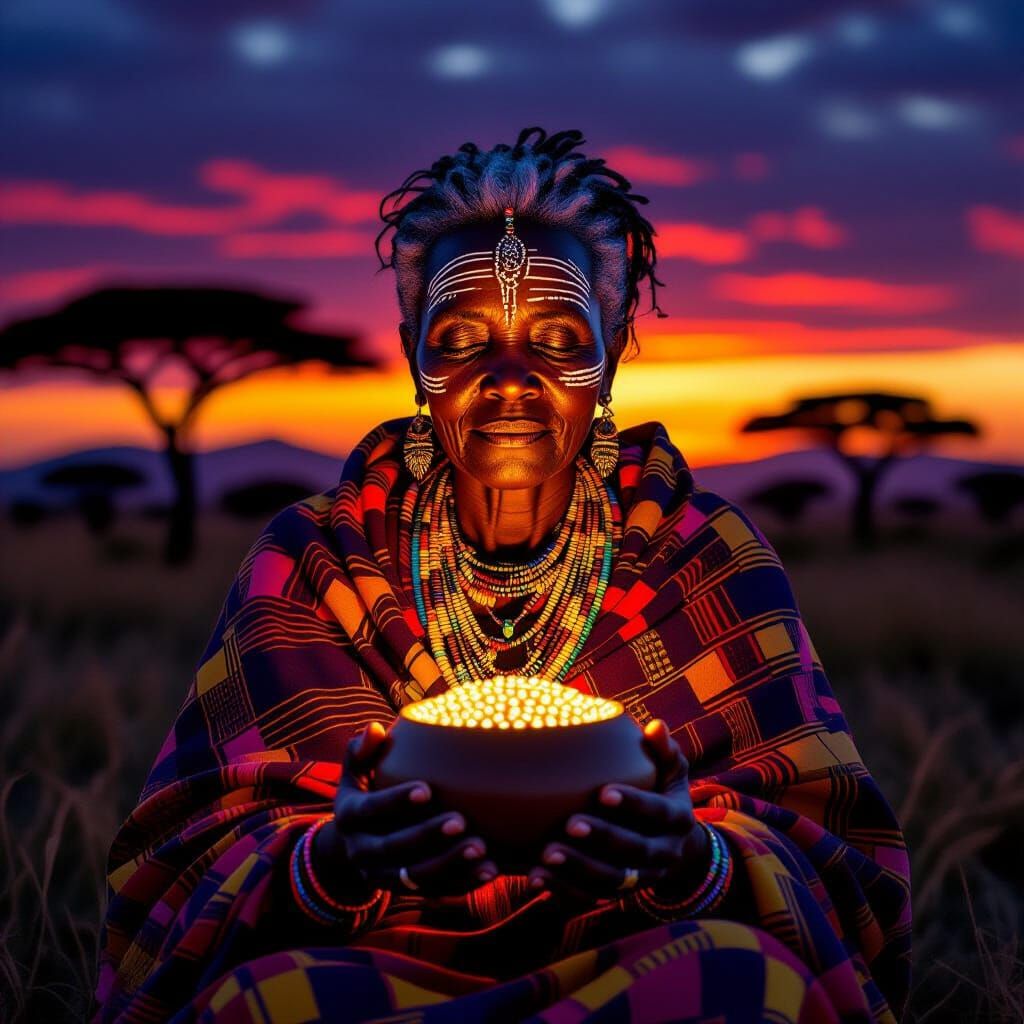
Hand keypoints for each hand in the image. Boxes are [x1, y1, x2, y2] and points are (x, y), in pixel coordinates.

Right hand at [313, 721, 498, 898]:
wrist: (354, 843)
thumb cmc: (365, 789)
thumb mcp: (355, 770)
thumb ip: (362, 750)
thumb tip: (375, 729)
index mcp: (350, 816)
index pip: (370, 810)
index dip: (396, 801)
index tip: (427, 789)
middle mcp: (362, 851)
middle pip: (394, 848)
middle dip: (427, 836)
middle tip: (461, 820)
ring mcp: (384, 876)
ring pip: (417, 877)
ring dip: (450, 865)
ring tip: (482, 848)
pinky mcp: (407, 890)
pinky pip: (436, 892)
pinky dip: (464, 884)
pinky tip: (490, 870)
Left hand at [527, 719, 708, 902]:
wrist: (676, 848)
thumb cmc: (663, 793)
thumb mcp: (672, 771)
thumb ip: (664, 750)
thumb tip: (656, 726)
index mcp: (677, 820)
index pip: (657, 813)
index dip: (633, 804)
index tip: (603, 793)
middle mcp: (663, 854)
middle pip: (634, 851)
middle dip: (602, 839)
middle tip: (570, 825)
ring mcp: (641, 878)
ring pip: (611, 880)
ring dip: (578, 869)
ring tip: (547, 854)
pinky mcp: (617, 894)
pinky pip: (590, 897)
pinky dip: (563, 890)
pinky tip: (536, 877)